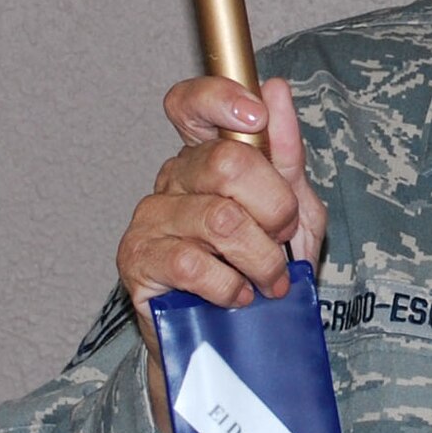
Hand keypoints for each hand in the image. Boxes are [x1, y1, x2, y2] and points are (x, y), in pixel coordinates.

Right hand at [116, 76, 326, 432]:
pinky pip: (192, 263)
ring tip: (269, 281)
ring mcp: (151, 218)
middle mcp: (173, 179)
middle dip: (274, 209)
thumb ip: (287, 155)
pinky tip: (237, 296)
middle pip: (228, 164)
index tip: (254, 118)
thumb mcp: (294, 211)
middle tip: (281, 240)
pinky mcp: (138, 262)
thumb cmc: (262, 270)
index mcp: (207, 156)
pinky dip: (230, 284)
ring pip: (221, 220)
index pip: (192, 103)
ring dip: (262, 258)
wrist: (235, 343)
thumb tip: (275, 89)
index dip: (220, 99)